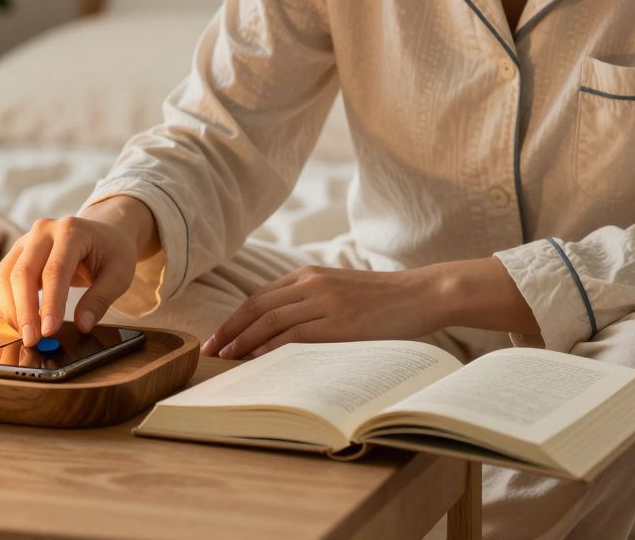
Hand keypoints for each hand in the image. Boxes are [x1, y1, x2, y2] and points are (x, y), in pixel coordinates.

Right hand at [0, 196, 158, 345]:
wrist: (102, 233)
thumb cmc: (111, 252)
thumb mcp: (119, 274)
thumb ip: (101, 299)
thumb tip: (83, 325)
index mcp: (71, 231)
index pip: (55, 270)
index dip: (50, 303)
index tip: (49, 331)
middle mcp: (42, 231)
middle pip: (23, 273)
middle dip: (24, 311)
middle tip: (32, 341)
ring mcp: (25, 241)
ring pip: (4, 278)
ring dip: (11, 310)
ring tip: (29, 334)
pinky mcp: (15, 254)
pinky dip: (5, 305)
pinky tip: (22, 320)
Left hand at [202, 257, 535, 359]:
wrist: (424, 293)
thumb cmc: (383, 299)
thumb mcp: (340, 291)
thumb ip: (310, 301)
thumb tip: (278, 331)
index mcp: (310, 275)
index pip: (259, 297)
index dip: (234, 318)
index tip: (217, 337)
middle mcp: (313, 284)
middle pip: (257, 307)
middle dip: (230, 331)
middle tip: (211, 351)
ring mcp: (327, 302)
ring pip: (272, 321)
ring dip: (245, 341)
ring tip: (228, 359)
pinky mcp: (342, 322)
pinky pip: (298, 335)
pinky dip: (274, 347)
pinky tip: (259, 359)